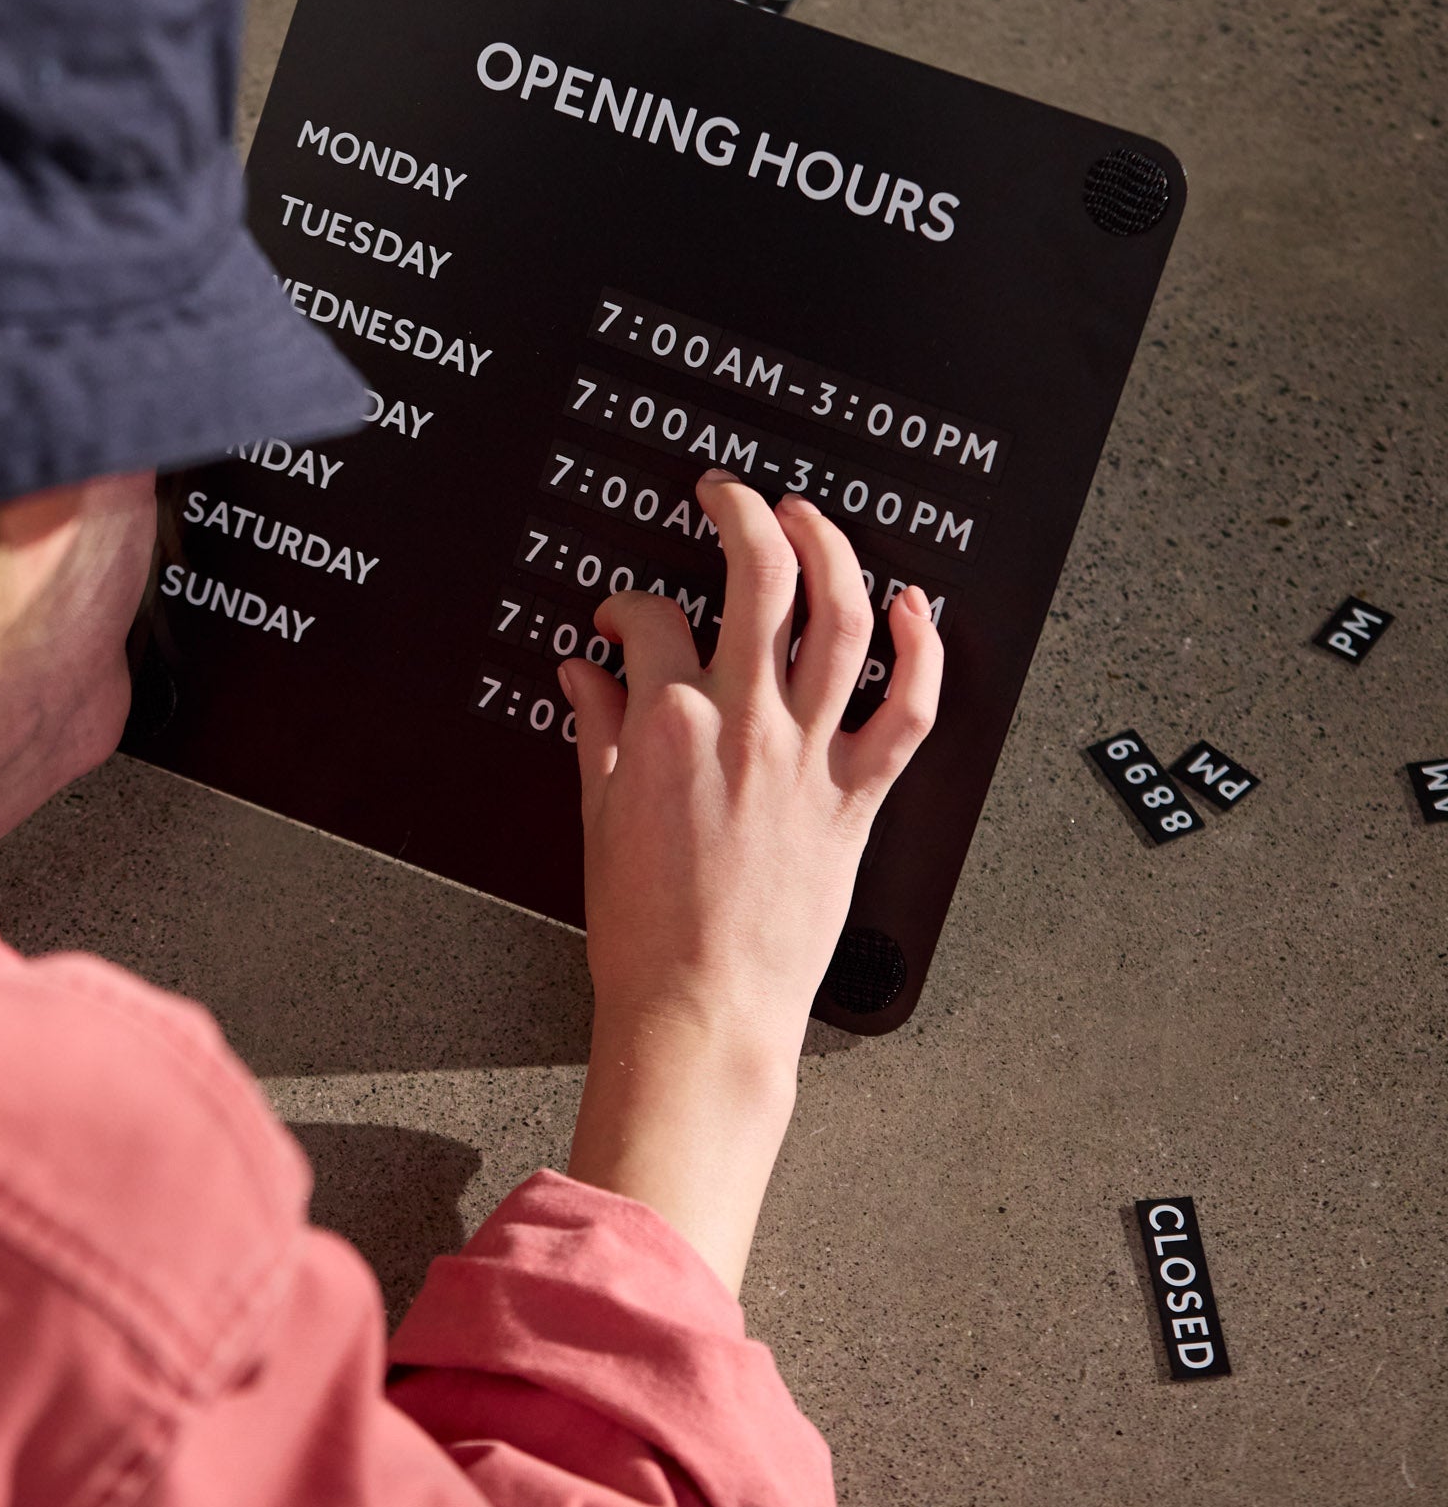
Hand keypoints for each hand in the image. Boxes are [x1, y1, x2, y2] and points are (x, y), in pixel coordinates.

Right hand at [560, 472, 941, 1293]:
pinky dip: (924, 652)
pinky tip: (918, 607)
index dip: (628, 603)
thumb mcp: (597, 817)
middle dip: (742, 514)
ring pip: (841, 622)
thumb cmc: (646, 933)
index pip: (650, 620)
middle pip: (757, 580)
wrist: (701, 1012)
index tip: (621, 616)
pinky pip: (910, 712)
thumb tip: (584, 672)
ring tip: (812, 517)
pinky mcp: (856, 799)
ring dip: (831, 552)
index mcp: (668, 728)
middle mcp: (744, 728)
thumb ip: (595, 729)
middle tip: (726, 494)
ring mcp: (808, 759)